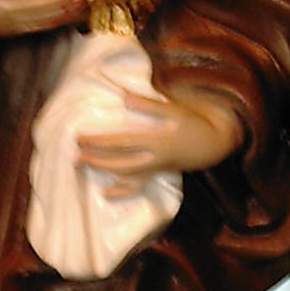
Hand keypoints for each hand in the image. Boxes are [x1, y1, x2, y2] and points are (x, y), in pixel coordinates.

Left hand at [76, 86, 242, 197]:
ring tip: (83, 165)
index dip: (99, 141)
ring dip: (103, 171)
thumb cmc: (194, 123)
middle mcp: (153, 158)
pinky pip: (138, 186)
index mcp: (155, 140)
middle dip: (95, 159)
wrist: (214, 144)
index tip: (80, 137)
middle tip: (74, 154)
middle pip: (118, 161)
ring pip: (125, 174)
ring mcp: (155, 168)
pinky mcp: (158, 174)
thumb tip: (124, 97)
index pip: (120, 142)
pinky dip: (123, 191)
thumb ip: (149, 104)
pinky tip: (106, 194)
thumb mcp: (175, 110)